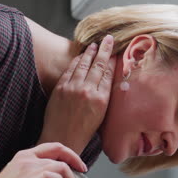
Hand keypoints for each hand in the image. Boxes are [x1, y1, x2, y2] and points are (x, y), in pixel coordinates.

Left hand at [37, 35, 116, 153]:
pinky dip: (76, 60)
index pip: (108, 74)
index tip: (116, 52)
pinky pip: (70, 69)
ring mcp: (73, 88)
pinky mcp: (61, 88)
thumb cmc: (83, 131)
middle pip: (98, 65)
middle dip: (105, 50)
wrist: (62, 138)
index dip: (112, 61)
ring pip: (84, 64)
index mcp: (101, 99)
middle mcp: (88, 91)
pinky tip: (80, 55)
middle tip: (109, 39)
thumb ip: (104, 97)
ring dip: (90, 52)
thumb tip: (107, 82)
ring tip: (94, 45)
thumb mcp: (101, 115)